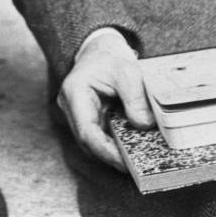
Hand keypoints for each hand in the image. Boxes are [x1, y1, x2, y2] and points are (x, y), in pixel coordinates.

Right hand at [57, 32, 153, 170]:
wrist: (101, 49)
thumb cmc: (109, 57)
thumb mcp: (127, 71)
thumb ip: (135, 98)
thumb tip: (144, 125)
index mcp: (74, 93)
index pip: (86, 132)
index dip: (106, 151)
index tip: (126, 162)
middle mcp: (71, 108)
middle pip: (89, 142)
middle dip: (111, 156)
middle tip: (136, 167)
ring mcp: (79, 115)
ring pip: (94, 143)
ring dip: (114, 152)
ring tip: (137, 160)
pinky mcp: (90, 120)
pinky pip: (101, 137)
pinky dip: (115, 145)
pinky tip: (132, 149)